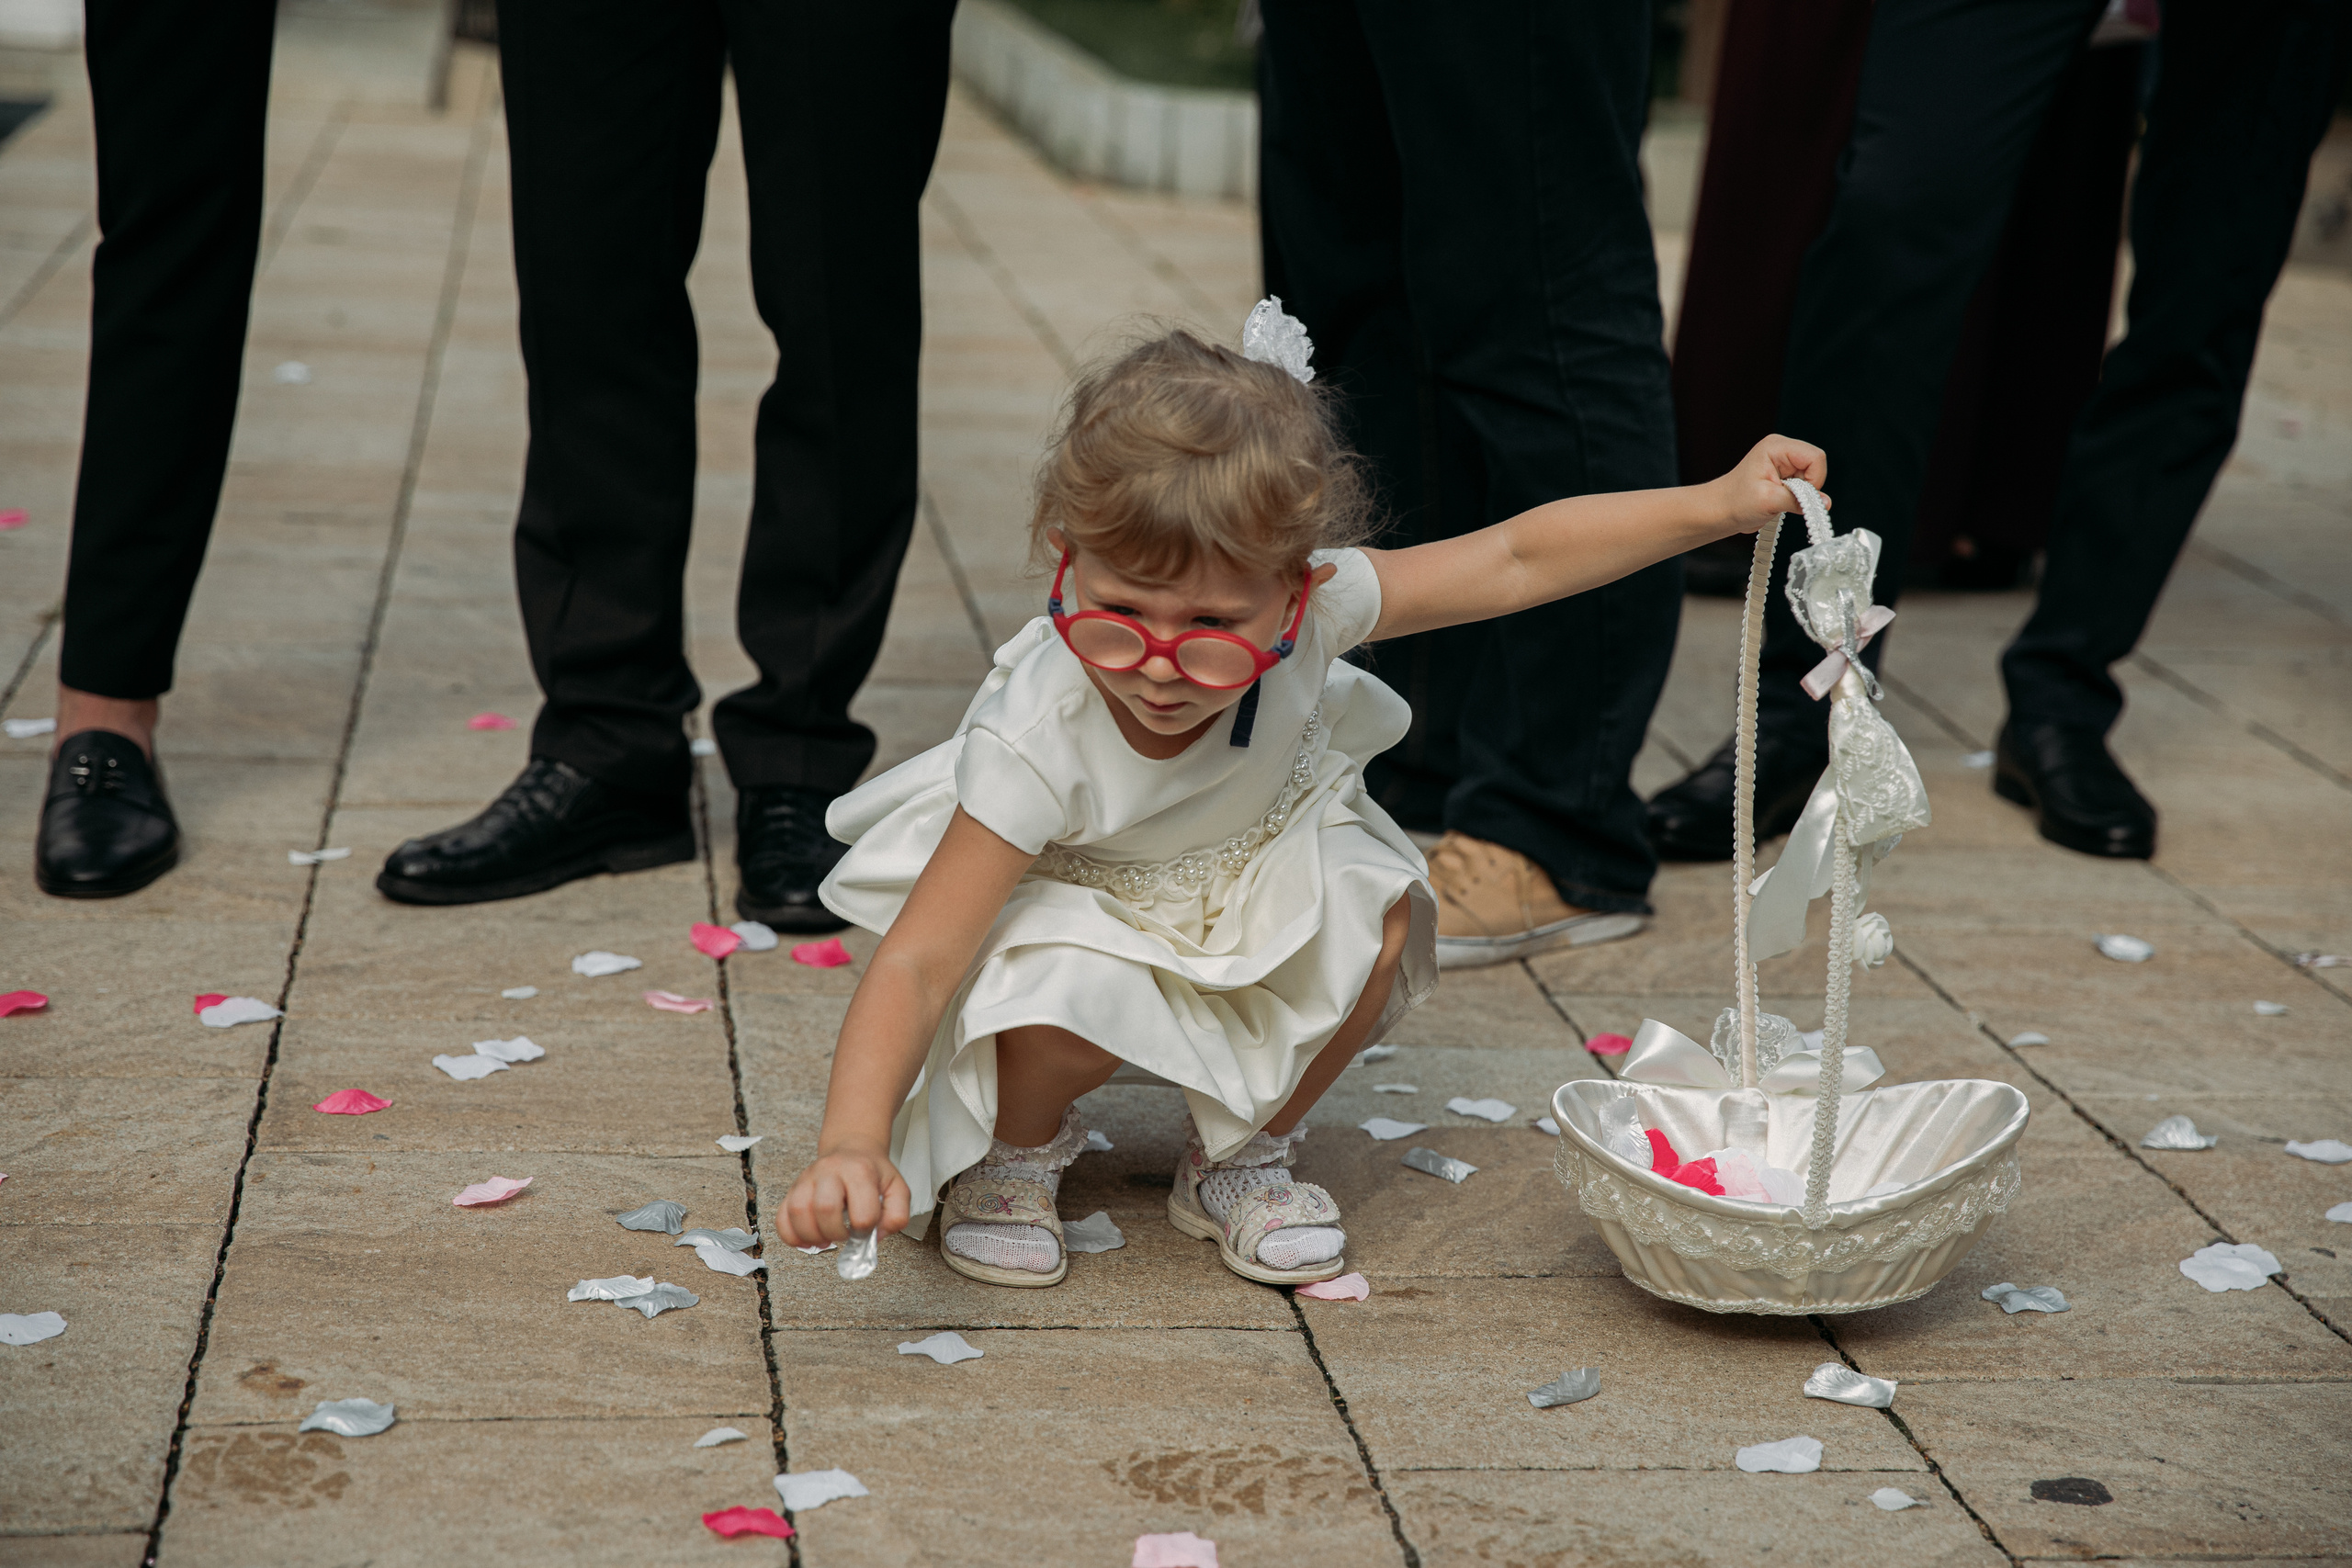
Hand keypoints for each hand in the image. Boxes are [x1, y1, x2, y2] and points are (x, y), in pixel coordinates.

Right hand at [778, 1145, 910, 1247]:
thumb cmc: (872, 1173)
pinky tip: (807, 1239)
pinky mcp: (793, 1189)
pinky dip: (791, 1236)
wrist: (852, 1150)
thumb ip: (897, 1215)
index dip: (865, 1230)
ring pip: (798, 1212)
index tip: (866, 1230)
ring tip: (826, 1239)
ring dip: (812, 1235)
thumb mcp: (897, 1189)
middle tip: (845, 1235)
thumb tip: (876, 1237)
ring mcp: (808, 1178)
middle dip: (836, 1233)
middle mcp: (830, 1171)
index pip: (862, 1213)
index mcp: (860, 1171)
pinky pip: (781, 1217)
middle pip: (825, 1208)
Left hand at [1715, 434, 1828, 533]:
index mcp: (1776, 447)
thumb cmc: (1735, 502)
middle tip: (1786, 498)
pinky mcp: (1786, 475)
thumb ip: (1799, 500)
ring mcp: (1785, 462)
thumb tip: (1825, 503)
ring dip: (1801, 493)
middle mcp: (1782, 450)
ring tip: (1779, 499)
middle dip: (1807, 487)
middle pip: (1816, 465)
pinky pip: (1805, 485)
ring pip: (1812, 477)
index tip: (1800, 495)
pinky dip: (1798, 497)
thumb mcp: (1768, 501)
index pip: (1815, 456)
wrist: (1721, 511)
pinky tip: (1781, 500)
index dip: (1814, 478)